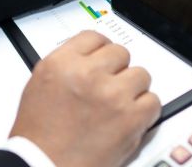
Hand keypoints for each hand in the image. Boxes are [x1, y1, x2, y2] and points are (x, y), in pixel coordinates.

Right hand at [10, 31, 159, 166]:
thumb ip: (66, 66)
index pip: (94, 38)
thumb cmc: (38, 136)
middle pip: (120, 53)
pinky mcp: (131, 118)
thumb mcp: (39, 85)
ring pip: (141, 75)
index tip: (104, 59)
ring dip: (132, 89)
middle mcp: (87, 74)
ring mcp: (112, 95)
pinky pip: (153, 101)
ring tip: (118, 105)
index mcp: (61, 64)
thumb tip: (89, 58)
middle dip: (117, 70)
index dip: (101, 50)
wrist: (43, 166)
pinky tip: (129, 118)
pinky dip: (144, 111)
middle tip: (109, 86)